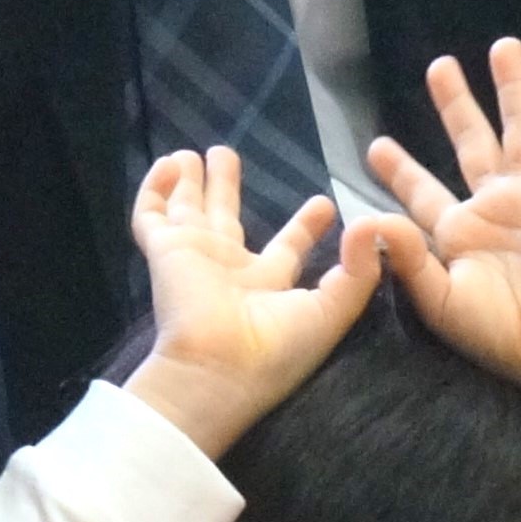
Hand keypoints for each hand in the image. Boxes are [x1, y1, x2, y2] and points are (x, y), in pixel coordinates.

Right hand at [118, 146, 387, 453]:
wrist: (220, 368)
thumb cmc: (278, 347)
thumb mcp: (333, 310)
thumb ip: (357, 270)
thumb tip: (370, 225)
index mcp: (269, 284)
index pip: (288, 248)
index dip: (306, 225)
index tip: (325, 204)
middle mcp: (230, 268)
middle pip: (226, 218)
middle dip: (226, 186)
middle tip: (227, 154)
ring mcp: (194, 257)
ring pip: (186, 210)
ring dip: (189, 182)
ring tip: (192, 153)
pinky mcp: (165, 251)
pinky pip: (150, 215)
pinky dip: (154, 189)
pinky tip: (168, 162)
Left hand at [367, 38, 520, 448]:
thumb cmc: (498, 335)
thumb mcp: (441, 301)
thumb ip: (407, 260)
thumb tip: (367, 221)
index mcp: (456, 231)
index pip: (421, 190)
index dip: (399, 168)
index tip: (375, 144)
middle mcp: (492, 206)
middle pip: (470, 142)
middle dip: (454, 105)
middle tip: (438, 65)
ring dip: (513, 91)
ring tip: (504, 47)